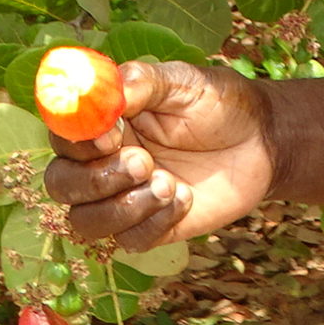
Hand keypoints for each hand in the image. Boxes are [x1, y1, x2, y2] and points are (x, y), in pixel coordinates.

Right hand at [42, 59, 275, 253]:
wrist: (263, 142)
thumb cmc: (219, 105)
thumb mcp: (185, 82)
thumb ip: (144, 82)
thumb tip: (107, 91)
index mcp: (105, 121)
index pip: (62, 134)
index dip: (75, 139)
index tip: (109, 135)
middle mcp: (104, 161)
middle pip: (60, 184)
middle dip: (95, 180)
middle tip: (144, 162)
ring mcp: (124, 198)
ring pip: (85, 222)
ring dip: (123, 206)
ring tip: (170, 182)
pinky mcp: (150, 228)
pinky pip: (129, 242)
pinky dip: (154, 223)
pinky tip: (186, 198)